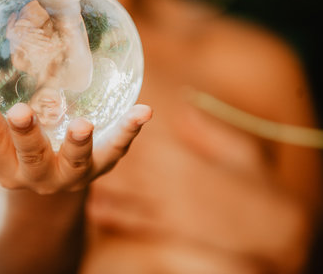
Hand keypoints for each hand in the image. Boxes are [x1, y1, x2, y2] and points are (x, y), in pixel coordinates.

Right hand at [0, 87, 151, 194]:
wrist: (50, 192)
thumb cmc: (12, 156)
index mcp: (5, 167)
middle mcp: (39, 176)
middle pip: (31, 157)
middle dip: (26, 136)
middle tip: (21, 113)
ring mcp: (73, 174)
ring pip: (77, 163)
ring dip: (80, 145)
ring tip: (82, 124)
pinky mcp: (101, 165)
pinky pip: (117, 151)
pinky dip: (130, 132)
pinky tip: (144, 110)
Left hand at [86, 102, 312, 272]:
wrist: (271, 231)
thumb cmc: (256, 187)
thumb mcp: (240, 150)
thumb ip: (208, 131)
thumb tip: (186, 108)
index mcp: (184, 160)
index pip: (146, 141)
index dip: (117, 128)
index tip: (92, 112)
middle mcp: (170, 183)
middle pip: (126, 163)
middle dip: (95, 149)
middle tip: (68, 135)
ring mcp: (167, 207)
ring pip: (125, 192)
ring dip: (96, 180)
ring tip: (67, 171)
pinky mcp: (169, 227)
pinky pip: (135, 221)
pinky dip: (113, 216)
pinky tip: (91, 209)